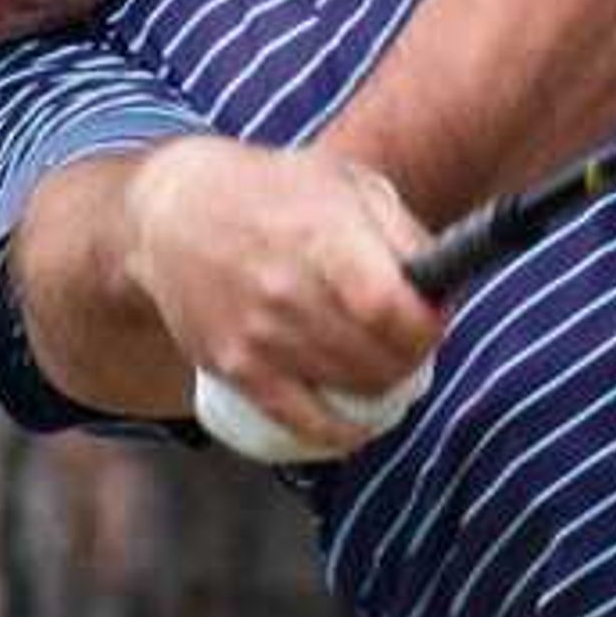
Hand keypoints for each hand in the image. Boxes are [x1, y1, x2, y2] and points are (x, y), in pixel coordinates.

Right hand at [127, 141, 443, 460]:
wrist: (172, 213)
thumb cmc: (275, 195)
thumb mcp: (346, 185)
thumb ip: (404, 235)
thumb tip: (443, 291)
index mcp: (321, 238)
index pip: (392, 310)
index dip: (426, 327)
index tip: (430, 320)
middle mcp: (287, 291)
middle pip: (381, 359)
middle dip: (410, 357)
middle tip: (405, 341)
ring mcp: (260, 336)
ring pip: (355, 390)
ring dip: (381, 385)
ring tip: (377, 358)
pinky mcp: (237, 369)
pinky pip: (307, 424)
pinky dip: (343, 430)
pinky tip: (358, 420)